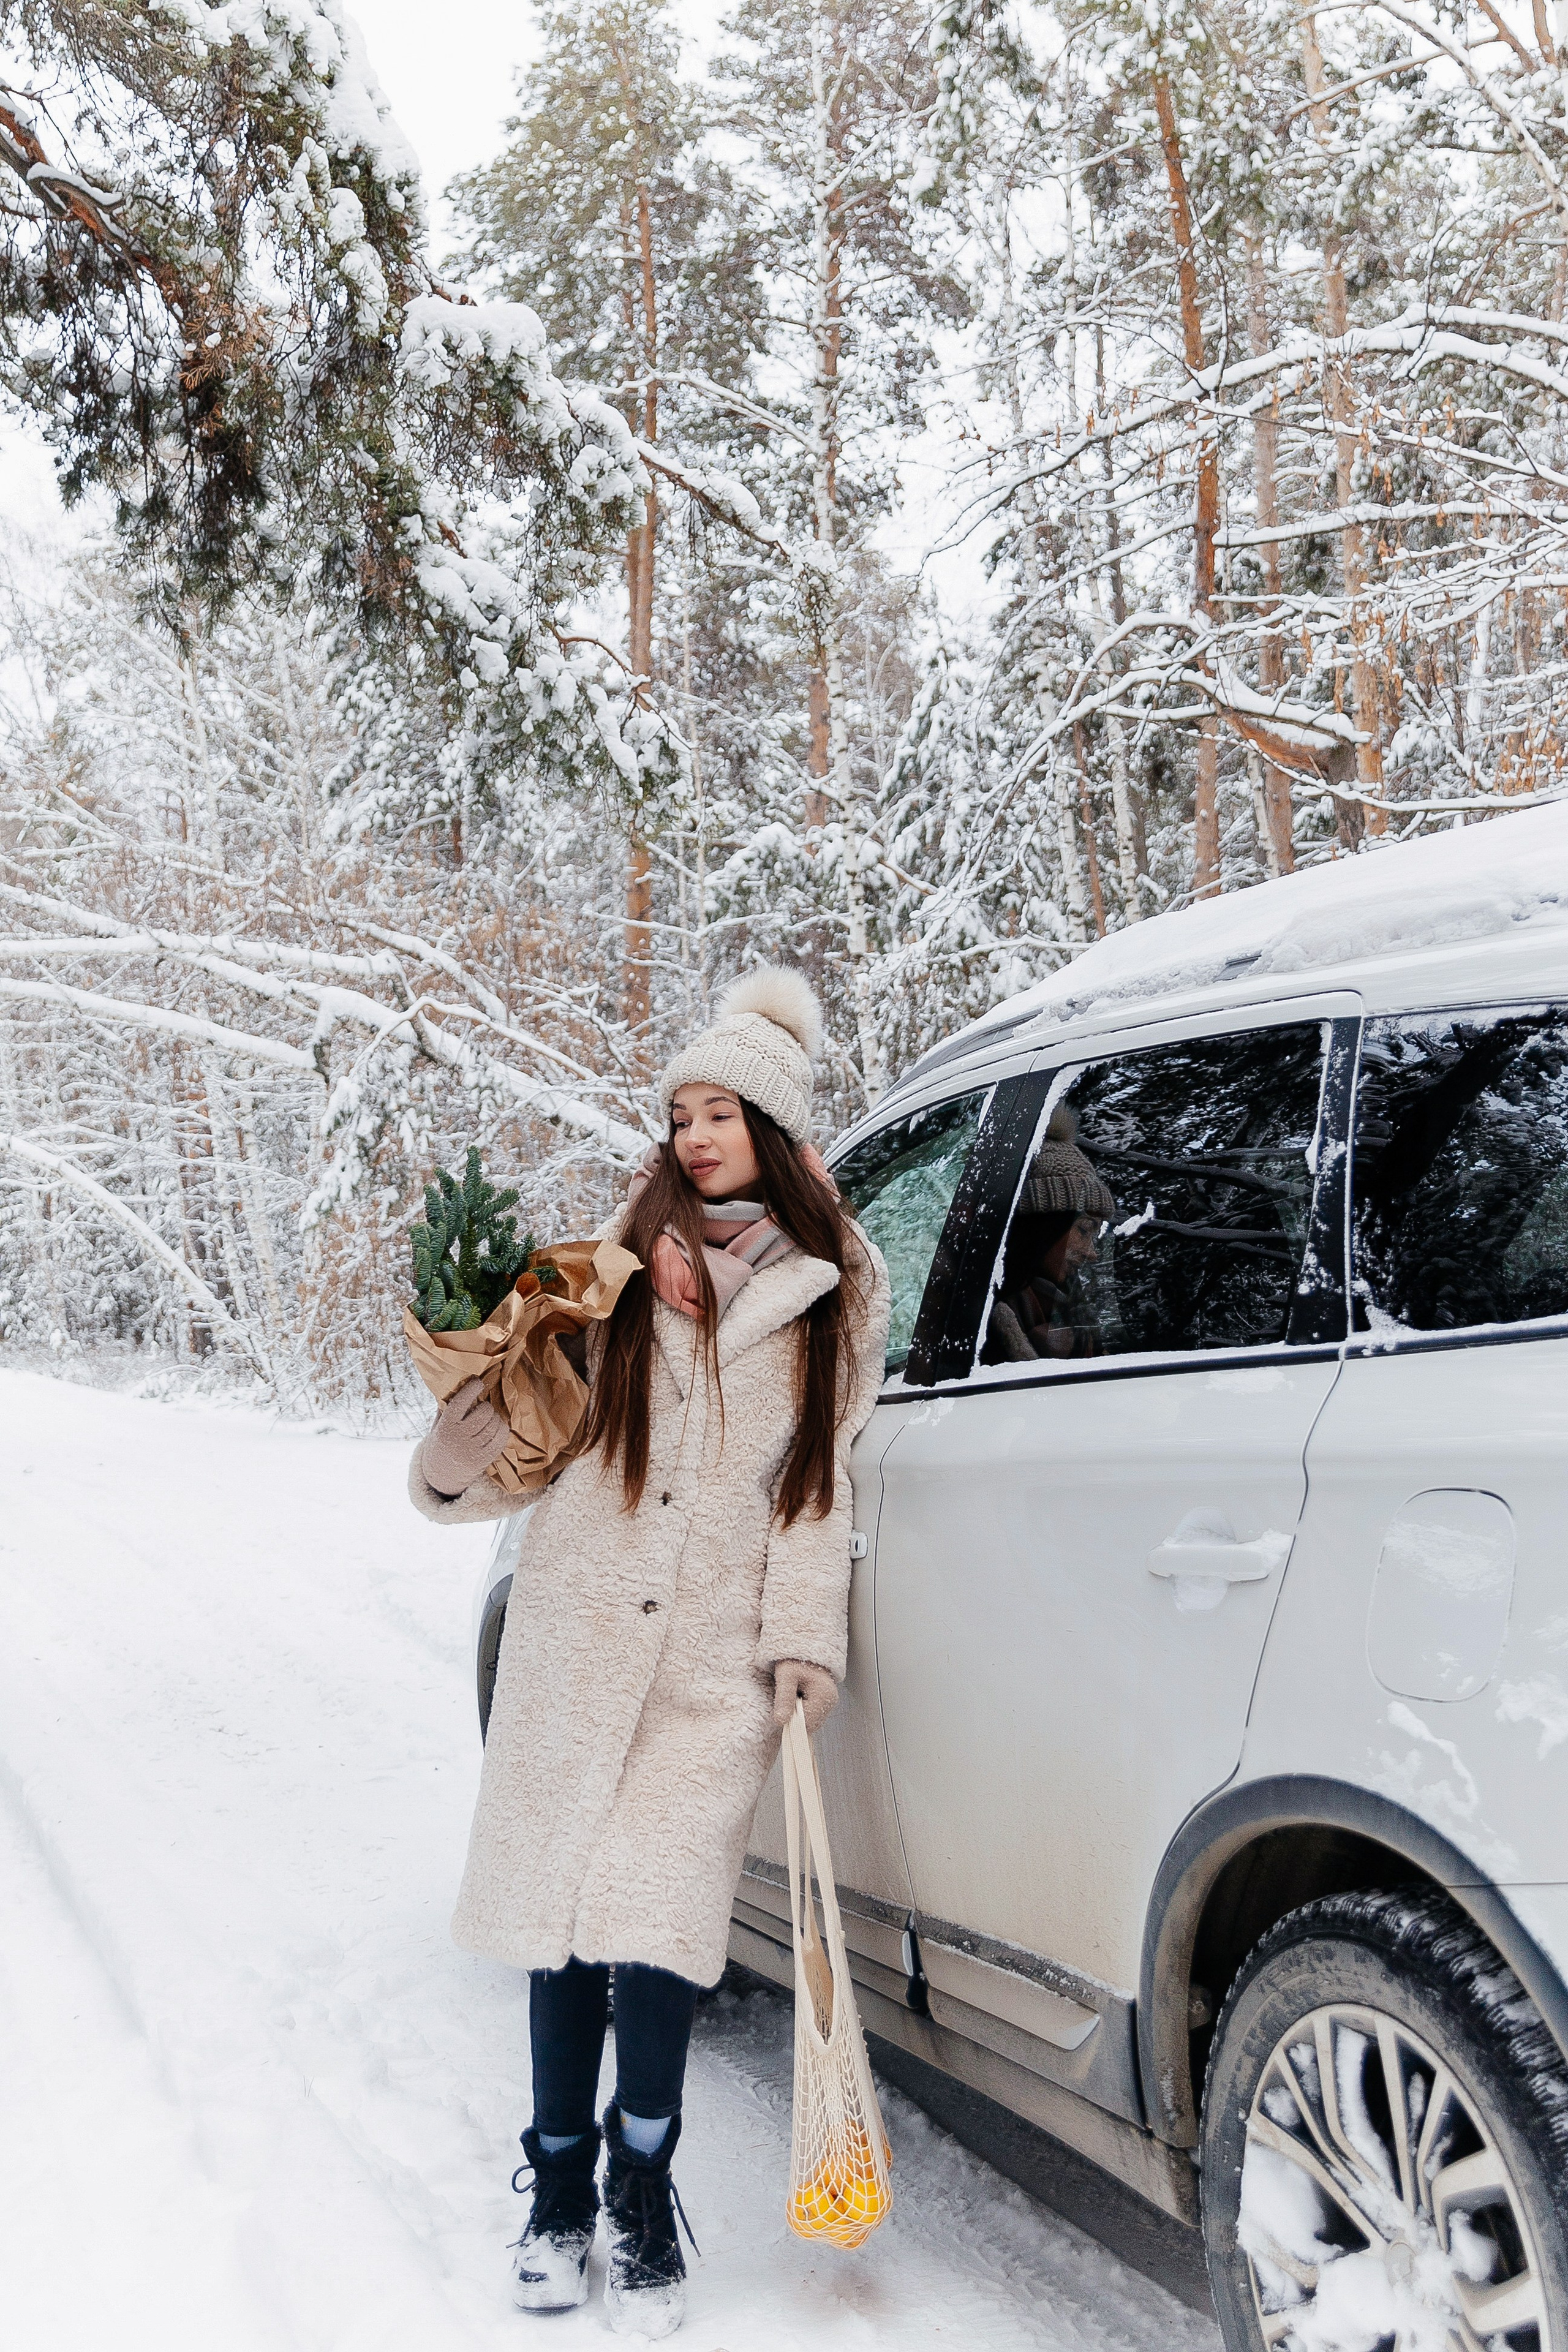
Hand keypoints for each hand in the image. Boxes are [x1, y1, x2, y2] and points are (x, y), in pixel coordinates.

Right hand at [422, 1376, 509, 1496]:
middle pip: (484, 1412)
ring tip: (489, 1419)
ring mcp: (473, 1449)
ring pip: (494, 1424)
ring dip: (495, 1418)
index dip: (472, 1388)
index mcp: (446, 1426)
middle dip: (486, 1406)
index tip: (478, 1383)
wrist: (442, 1474)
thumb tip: (455, 1383)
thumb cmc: (441, 1443)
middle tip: (483, 1408)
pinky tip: (496, 1429)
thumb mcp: (437, 1425)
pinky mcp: (485, 1458)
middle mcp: (459, 1437)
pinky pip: (501, 1438)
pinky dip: (502, 1430)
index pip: (461, 1401)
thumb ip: (444, 1407)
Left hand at [773, 1658, 838, 1734]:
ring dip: (798, 1714)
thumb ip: (784, 1698)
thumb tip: (781, 1721)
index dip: (791, 1720)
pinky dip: (802, 1711)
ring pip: (811, 1722)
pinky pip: (812, 1715)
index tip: (781, 1709)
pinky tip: (796, 1698)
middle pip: (810, 1725)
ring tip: (792, 1696)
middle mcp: (831, 1700)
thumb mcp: (785, 1676)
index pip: (807, 1723)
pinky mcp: (825, 1702)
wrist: (803, 1648)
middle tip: (787, 1699)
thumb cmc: (794, 1659)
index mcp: (824, 1695)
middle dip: (795, 1717)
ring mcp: (829, 1702)